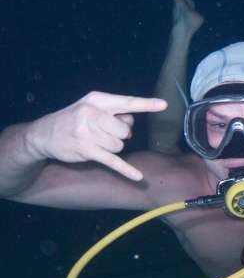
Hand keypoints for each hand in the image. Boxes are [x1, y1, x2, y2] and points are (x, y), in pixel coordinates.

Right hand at [27, 91, 166, 180]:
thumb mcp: (91, 107)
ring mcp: (88, 133)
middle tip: (105, 133)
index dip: (147, 104)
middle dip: (121, 135)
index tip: (164, 105)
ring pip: (120, 146)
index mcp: (97, 100)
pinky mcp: (87, 150)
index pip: (127, 102)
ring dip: (112, 147)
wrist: (44, 134)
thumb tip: (130, 124)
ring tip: (95, 141)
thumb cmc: (74, 119)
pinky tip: (138, 177)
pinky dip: (126, 170)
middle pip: (126, 130)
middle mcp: (92, 114)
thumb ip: (114, 113)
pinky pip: (113, 161)